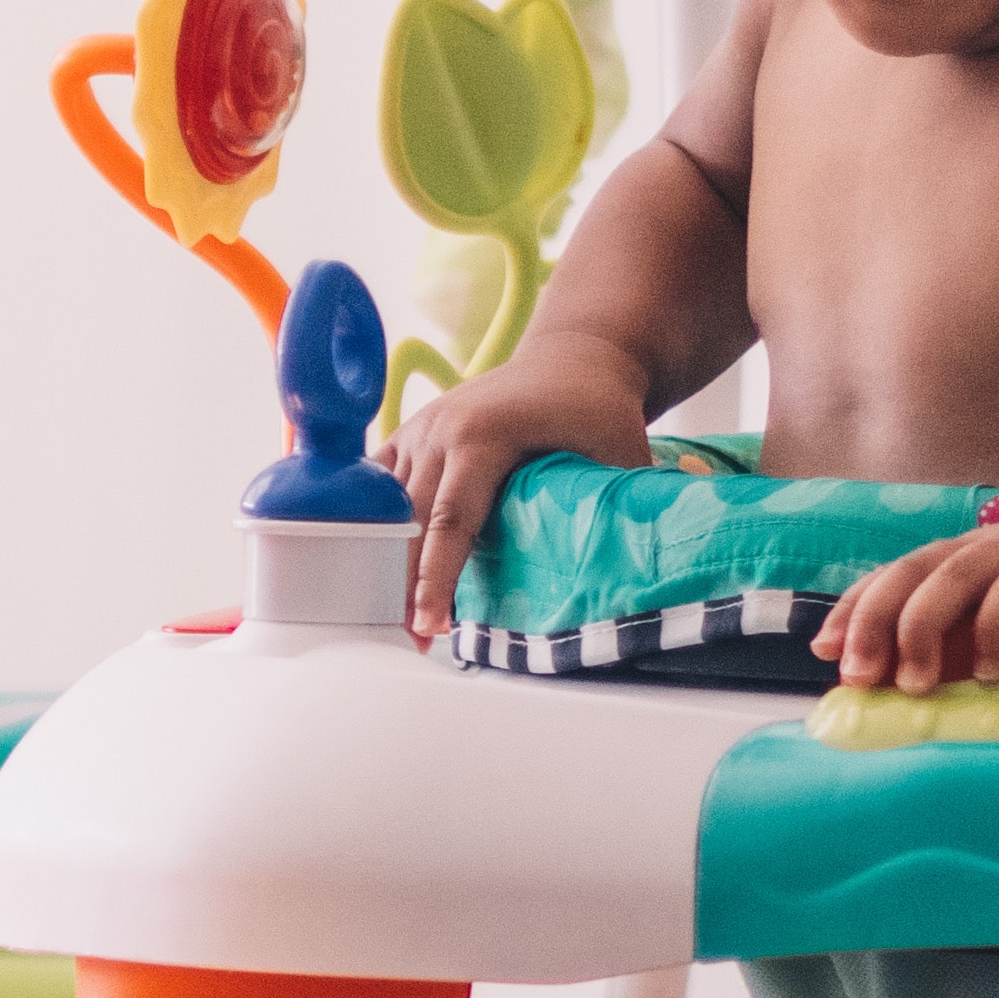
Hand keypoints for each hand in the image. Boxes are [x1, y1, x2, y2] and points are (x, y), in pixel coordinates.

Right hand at [399, 337, 657, 638]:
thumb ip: (614, 508)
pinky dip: (374, 526)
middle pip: (408, 523)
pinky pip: (378, 488)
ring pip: (385, 509)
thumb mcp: (619, 453)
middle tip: (416, 639)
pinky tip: (379, 566)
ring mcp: (419, 430)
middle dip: (406, 584)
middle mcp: (440, 430)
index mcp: (482, 435)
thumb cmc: (598, 406)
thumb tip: (624, 576)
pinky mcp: (411, 435)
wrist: (573, 358)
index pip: (450, 520)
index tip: (432, 625)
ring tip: (399, 614)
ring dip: (389, 562)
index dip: (437, 578)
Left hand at [818, 500, 998, 695]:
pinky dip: (996, 627)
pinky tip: (988, 670)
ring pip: (954, 575)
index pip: (896, 575)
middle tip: (857, 676)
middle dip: (874, 622)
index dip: (856, 608)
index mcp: (971, 557)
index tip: (822, 651)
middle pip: (911, 572)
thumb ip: (980, 640)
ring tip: (912, 684)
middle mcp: (989, 543)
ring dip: (923, 629)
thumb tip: (923, 686)